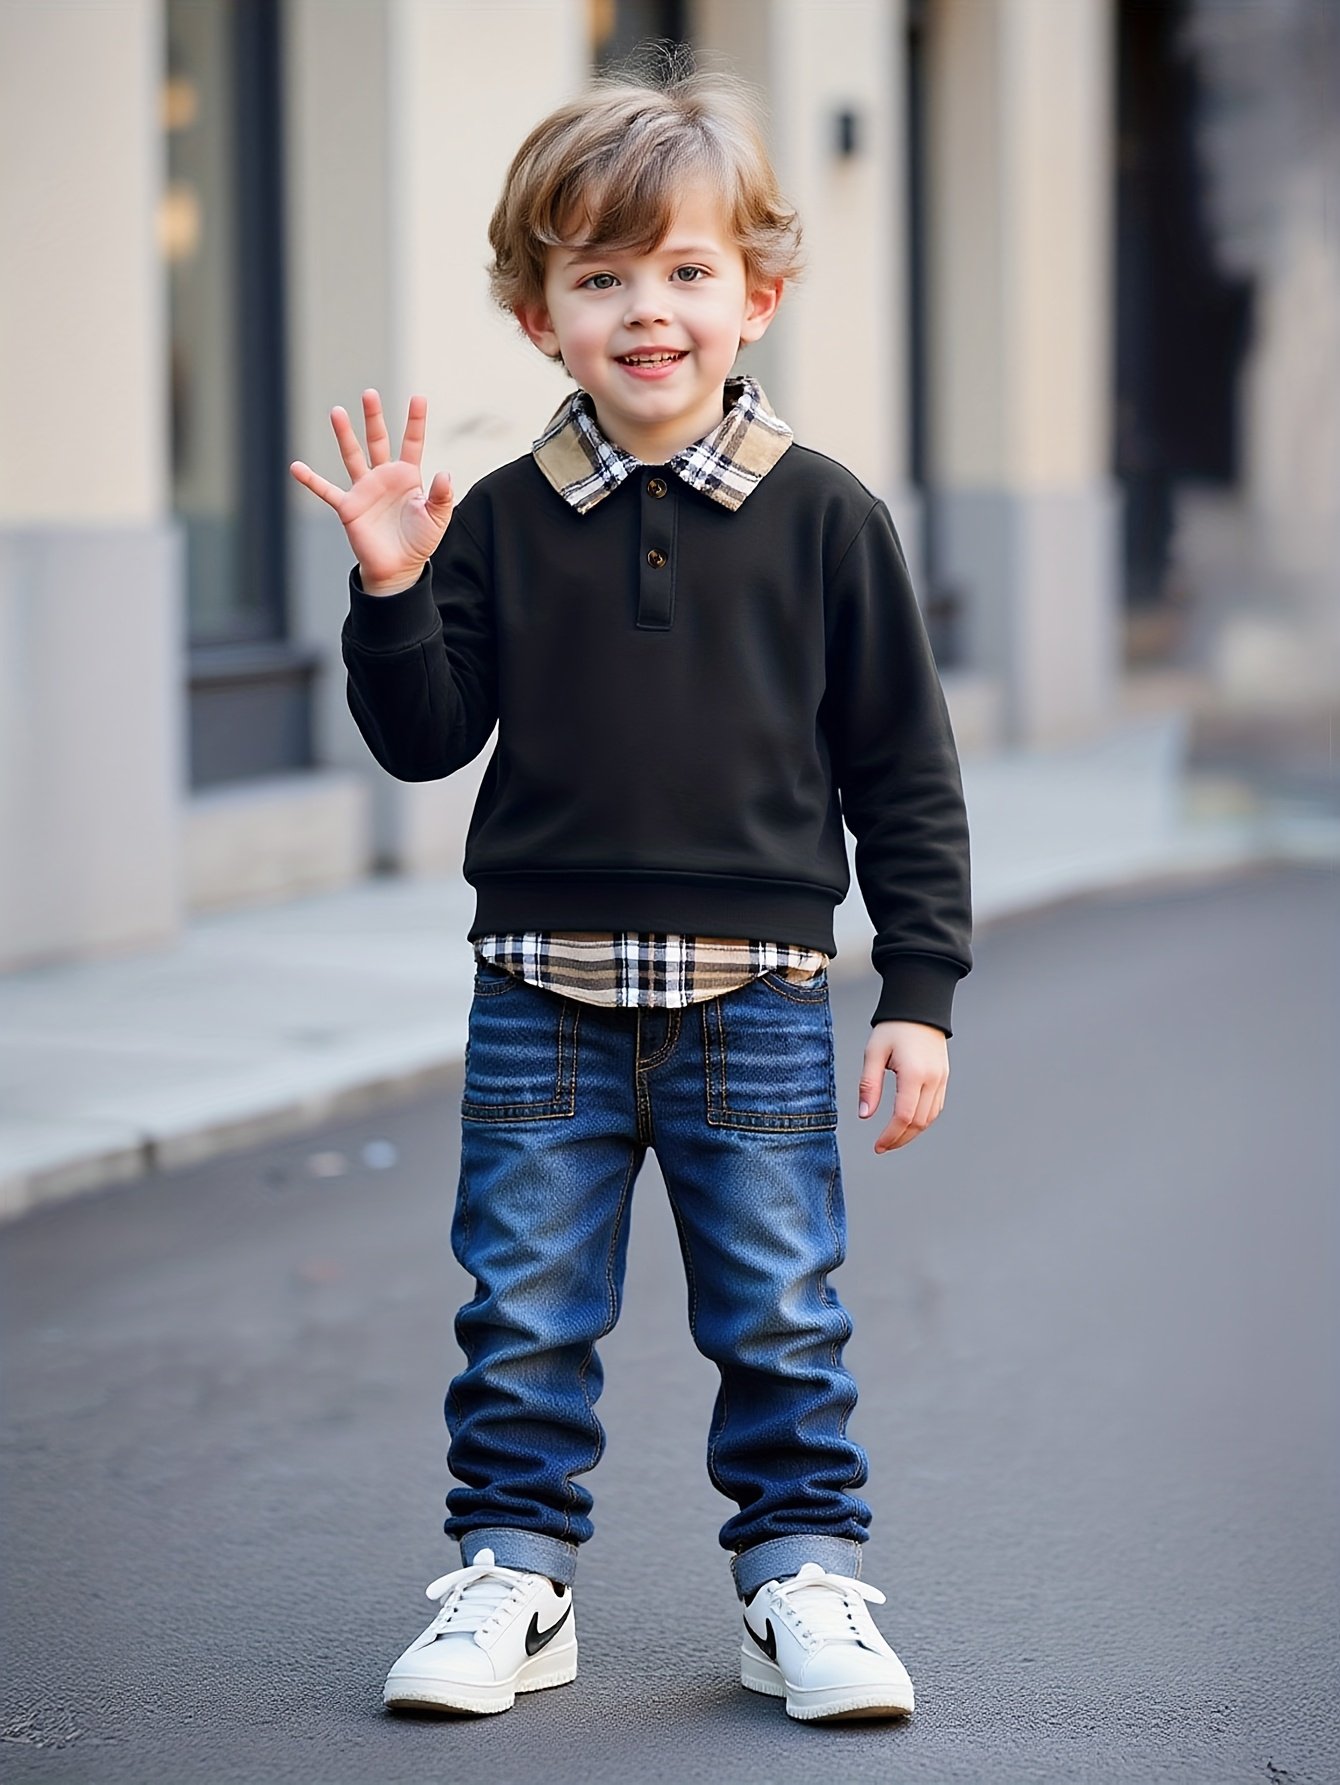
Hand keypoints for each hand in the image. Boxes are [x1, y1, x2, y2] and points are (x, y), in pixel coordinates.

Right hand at [289, 390, 453, 591]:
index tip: (419, 398)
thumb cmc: (419, 542)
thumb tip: (445, 473)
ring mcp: (364, 490)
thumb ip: (441, 496)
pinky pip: (326, 491)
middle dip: (373, 418)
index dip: (415, 421)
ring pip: (352, 456)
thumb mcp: (437, 519)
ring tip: (337, 411)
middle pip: (377, 440)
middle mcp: (383, 477)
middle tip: (369, 394)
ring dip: (344, 435)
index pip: (412, 443)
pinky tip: (296, 468)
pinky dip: (311, 480)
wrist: (398, 568)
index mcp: (407, 477)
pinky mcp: (348, 507)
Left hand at [858, 1020, 948, 1152]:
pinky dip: (922, 1120)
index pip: (904, 1116)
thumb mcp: (874, 1053)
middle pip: (919, 1122)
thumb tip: (865, 1115)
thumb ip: (869, 1085)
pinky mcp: (944, 1078)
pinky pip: (936, 1107)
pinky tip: (908, 1123)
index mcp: (914, 1073)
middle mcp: (932, 1079)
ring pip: (930, 1118)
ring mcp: (941, 1079)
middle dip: (900, 1139)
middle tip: (882, 1146)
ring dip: (912, 1132)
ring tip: (893, 1138)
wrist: (919, 1008)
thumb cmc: (893, 1027)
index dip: (891, 1135)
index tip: (878, 1146)